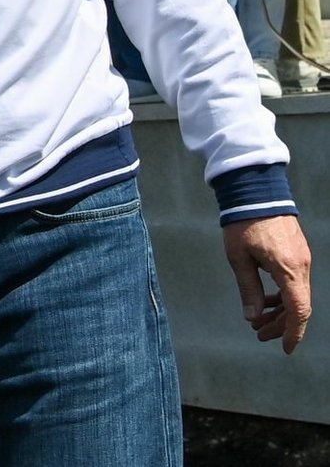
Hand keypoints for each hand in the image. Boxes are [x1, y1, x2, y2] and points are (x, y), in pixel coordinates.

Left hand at [224, 215, 311, 352]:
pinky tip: (264, 300)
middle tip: (259, 334)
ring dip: (279, 310)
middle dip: (281, 325)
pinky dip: (282, 295)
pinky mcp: (298, 254)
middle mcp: (302, 267)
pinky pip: (294, 282)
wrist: (256, 193)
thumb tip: (252, 316)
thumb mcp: (239, 259)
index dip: (293, 332)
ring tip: (256, 320)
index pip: (299, 311)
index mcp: (289, 270)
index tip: (286, 348)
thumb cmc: (243, 223)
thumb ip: (248, 289)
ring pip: (297, 295)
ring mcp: (302, 260)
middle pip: (299, 306)